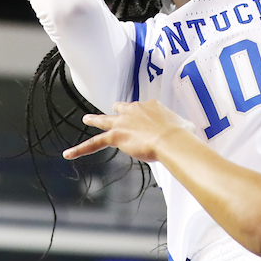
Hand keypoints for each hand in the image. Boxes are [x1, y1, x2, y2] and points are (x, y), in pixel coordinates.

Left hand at [63, 100, 195, 163]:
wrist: (170, 139)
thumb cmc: (180, 134)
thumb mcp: (185, 127)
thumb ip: (184, 128)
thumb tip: (190, 133)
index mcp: (152, 106)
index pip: (144, 108)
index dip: (145, 116)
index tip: (150, 122)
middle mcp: (135, 109)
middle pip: (122, 107)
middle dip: (118, 109)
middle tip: (115, 110)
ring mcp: (123, 121)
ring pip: (105, 120)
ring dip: (95, 120)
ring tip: (87, 119)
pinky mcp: (115, 135)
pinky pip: (94, 142)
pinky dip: (80, 149)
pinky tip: (69, 154)